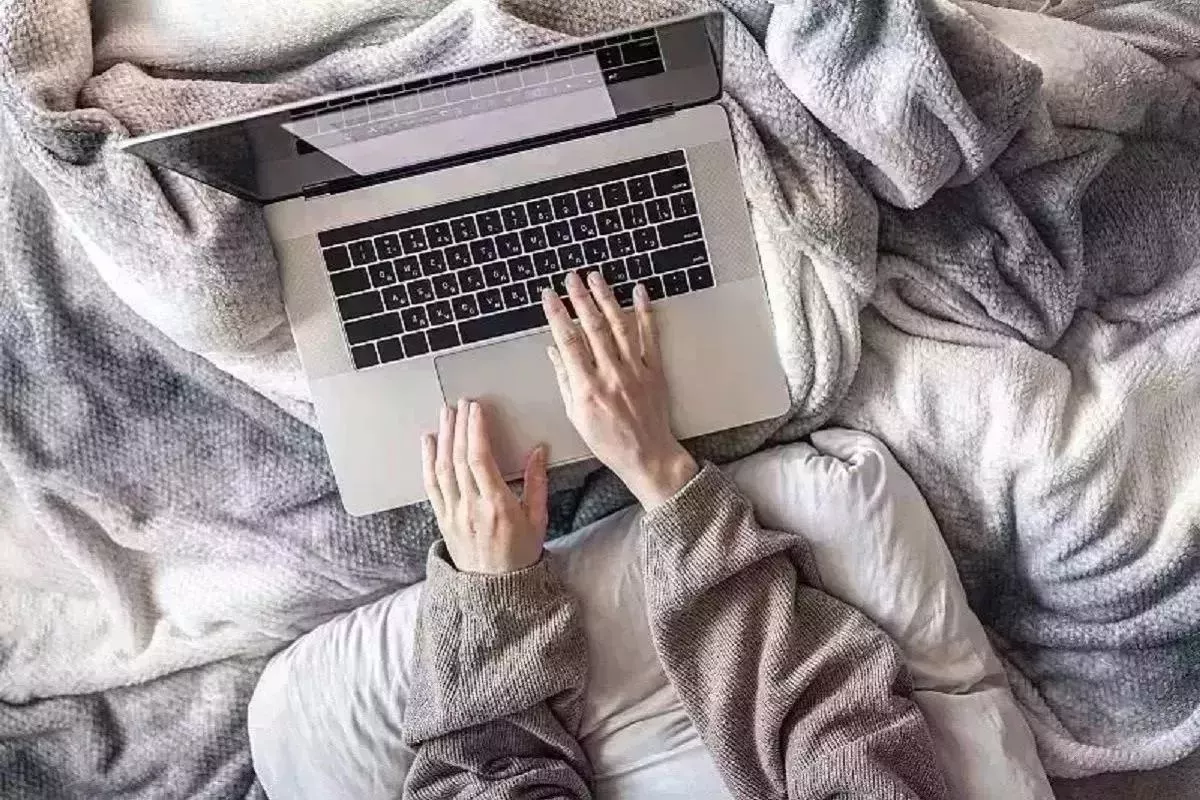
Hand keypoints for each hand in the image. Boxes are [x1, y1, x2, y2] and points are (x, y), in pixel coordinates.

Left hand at [422, 398, 548, 573]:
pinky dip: (427, 461)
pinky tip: (429, 442)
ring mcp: (453, 514)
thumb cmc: (520, 555)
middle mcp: (471, 508)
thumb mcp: (538, 520)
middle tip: (461, 403)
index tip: (476, 408)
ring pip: (443, 468)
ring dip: (443, 437)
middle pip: (459, 459)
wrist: (495, 591)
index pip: (480, 459)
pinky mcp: (442, 519)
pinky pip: (431, 486)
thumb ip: (537, 485)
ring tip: (445, 414)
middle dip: (459, 426)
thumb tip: (538, 451)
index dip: (475, 430)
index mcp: (497, 506)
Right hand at [542, 272, 697, 508]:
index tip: (549, 296)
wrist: (647, 455)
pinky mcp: (654, 370)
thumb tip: (554, 352)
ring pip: (619, 326)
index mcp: (588, 388)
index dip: (557, 315)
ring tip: (596, 277)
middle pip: (593, 328)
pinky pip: (650, 336)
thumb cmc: (609, 441)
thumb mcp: (576, 416)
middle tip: (571, 278)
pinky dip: (645, 312)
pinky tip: (639, 292)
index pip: (568, 342)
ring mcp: (635, 370)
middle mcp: (611, 375)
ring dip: (607, 298)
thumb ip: (565, 381)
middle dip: (580, 298)